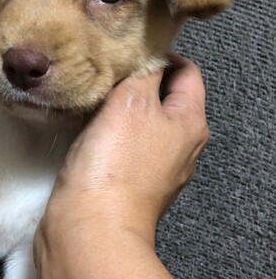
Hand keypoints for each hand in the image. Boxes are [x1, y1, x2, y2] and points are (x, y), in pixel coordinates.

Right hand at [45, 54, 208, 241]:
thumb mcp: (132, 100)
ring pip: (142, 124)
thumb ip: (143, 71)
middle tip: (107, 75)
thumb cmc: (115, 163)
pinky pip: (125, 147)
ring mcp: (156, 169)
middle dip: (137, 83)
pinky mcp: (130, 184)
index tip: (130, 53)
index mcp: (190, 124)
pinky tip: (89, 131)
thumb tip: (147, 59)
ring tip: (94, 100)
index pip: (188, 73)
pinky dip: (110, 134)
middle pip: (164, 99)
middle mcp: (181, 148)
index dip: (161, 56)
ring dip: (120, 109)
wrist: (90, 225)